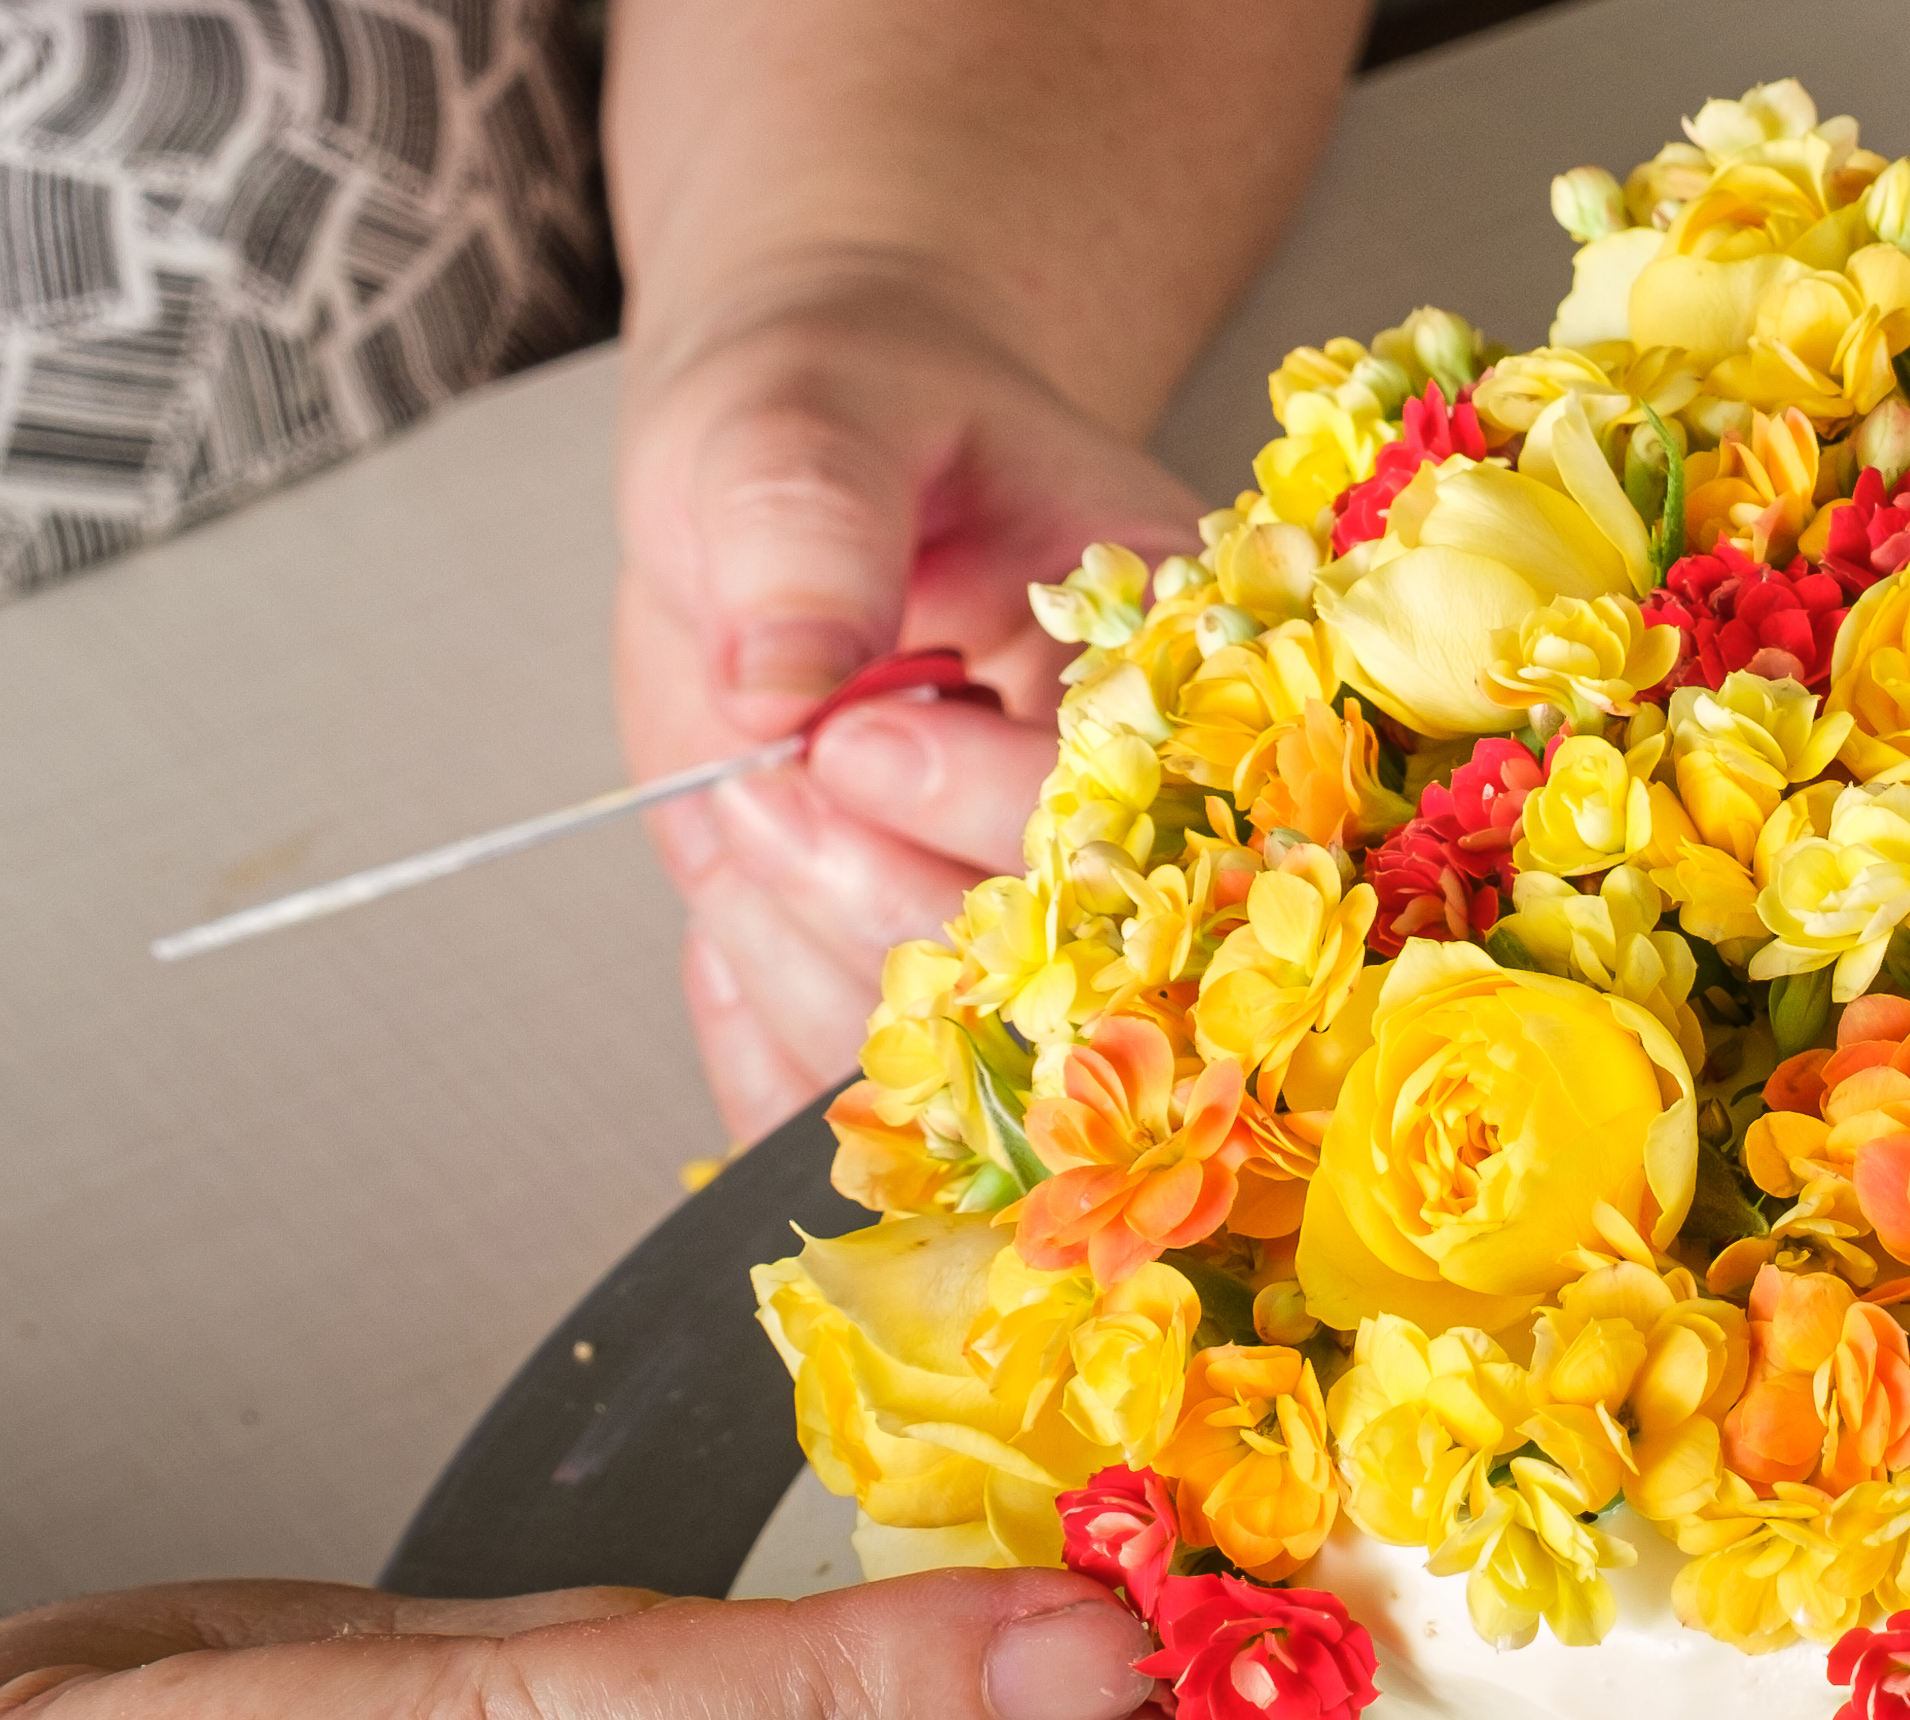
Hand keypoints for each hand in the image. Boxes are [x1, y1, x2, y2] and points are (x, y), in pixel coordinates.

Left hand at [616, 260, 1204, 1142]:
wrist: (801, 468)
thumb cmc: (834, 413)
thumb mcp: (807, 413)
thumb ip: (810, 518)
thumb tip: (780, 679)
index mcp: (1175, 676)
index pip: (1136, 804)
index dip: (986, 799)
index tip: (845, 727)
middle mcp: (1136, 835)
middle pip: (1053, 977)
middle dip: (873, 896)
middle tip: (766, 776)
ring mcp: (1036, 941)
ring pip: (946, 1070)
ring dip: (796, 961)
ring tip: (738, 804)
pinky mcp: (926, 1003)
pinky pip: (856, 1116)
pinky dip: (761, 1051)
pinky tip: (734, 926)